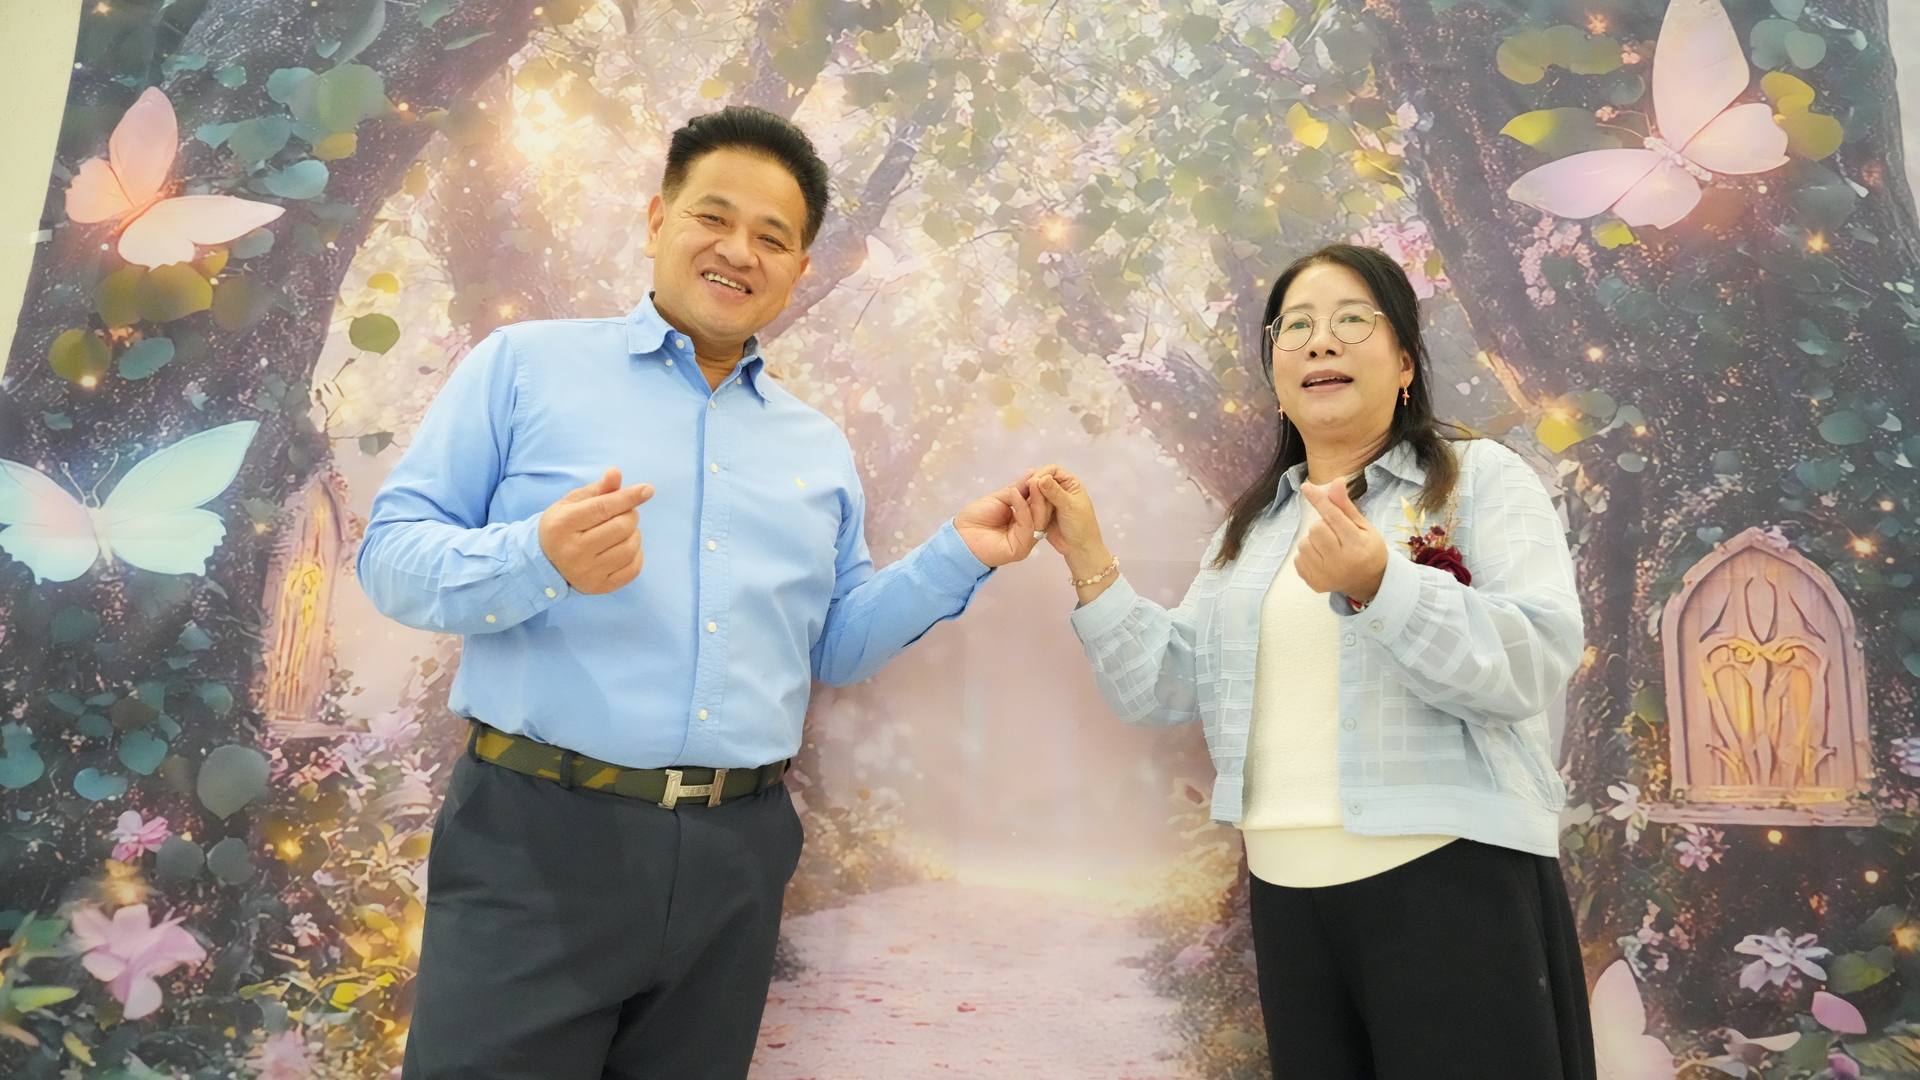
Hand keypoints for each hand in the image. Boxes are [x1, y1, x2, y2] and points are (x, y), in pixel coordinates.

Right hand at [538, 467, 653, 593]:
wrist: (545, 563)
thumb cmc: (562, 526)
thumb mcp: (572, 503)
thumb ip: (597, 489)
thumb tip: (616, 473)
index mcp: (564, 524)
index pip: (604, 507)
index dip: (629, 497)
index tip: (648, 489)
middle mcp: (574, 550)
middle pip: (621, 527)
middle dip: (630, 515)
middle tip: (623, 514)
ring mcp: (587, 571)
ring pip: (630, 548)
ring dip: (634, 535)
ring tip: (623, 531)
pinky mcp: (599, 587)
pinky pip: (633, 569)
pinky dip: (636, 555)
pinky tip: (624, 549)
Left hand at [953, 470, 1052, 567]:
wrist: (961, 536)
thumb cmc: (977, 517)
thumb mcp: (999, 498)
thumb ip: (1018, 489)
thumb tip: (1033, 473)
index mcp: (1025, 518)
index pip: (1040, 503)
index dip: (1043, 488)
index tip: (1044, 472)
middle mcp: (1029, 529)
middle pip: (1044, 511)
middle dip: (1043, 493)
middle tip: (1043, 476)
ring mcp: (1026, 540)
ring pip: (1039, 519)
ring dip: (1037, 499)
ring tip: (1033, 483)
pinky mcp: (1021, 548)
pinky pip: (1027, 526)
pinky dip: (1023, 509)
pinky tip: (1015, 494)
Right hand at [1031, 466, 1105, 562]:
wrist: (1079, 549)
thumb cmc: (1081, 525)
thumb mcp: (1069, 507)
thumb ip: (1055, 492)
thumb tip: (1041, 478)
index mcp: (1070, 484)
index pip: (1053, 470)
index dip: (1042, 474)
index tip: (1032, 483)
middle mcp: (1060, 490)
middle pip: (1042, 479)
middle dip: (1034, 485)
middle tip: (1024, 492)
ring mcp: (1051, 501)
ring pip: (1036, 492)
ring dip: (1031, 496)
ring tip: (1024, 502)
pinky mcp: (1042, 512)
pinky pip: (1033, 504)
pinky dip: (1029, 505)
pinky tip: (1024, 509)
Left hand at [1295, 478, 1388, 603]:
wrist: (1368, 582)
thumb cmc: (1367, 549)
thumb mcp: (1363, 527)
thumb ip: (1345, 506)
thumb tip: (1336, 481)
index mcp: (1357, 545)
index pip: (1334, 517)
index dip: (1320, 500)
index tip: (1306, 487)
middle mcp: (1340, 561)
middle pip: (1316, 529)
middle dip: (1323, 527)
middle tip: (1336, 536)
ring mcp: (1325, 574)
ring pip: (1304, 543)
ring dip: (1314, 541)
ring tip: (1329, 549)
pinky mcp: (1314, 583)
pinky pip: (1298, 558)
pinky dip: (1308, 555)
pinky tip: (1322, 560)